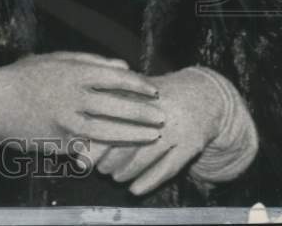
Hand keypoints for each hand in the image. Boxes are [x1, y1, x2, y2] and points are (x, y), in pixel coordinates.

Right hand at [0, 51, 163, 150]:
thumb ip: (89, 61)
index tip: (153, 90)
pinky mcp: (61, 141)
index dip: (138, 85)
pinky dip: (110, 149)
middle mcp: (73, 96)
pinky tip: (124, 151)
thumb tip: (123, 67)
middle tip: (162, 116)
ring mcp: (67, 121)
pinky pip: (91, 146)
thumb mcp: (54, 60)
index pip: (115, 78)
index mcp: (73, 72)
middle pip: (117, 106)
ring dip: (134, 134)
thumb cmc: (24, 76)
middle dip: (143, 113)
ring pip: (109, 130)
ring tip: (152, 136)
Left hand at [91, 67, 223, 194]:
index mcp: (139, 94)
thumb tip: (78, 134)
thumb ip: (107, 105)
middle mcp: (157, 110)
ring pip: (146, 154)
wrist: (203, 95)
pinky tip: (135, 190)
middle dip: (109, 157)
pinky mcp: (191, 144)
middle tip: (98, 168)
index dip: (93, 140)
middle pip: (127, 138)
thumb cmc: (156, 97)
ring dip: (127, 170)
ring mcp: (176, 128)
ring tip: (114, 176)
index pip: (109, 119)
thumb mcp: (134, 90)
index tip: (79, 155)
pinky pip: (169, 167)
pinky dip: (150, 181)